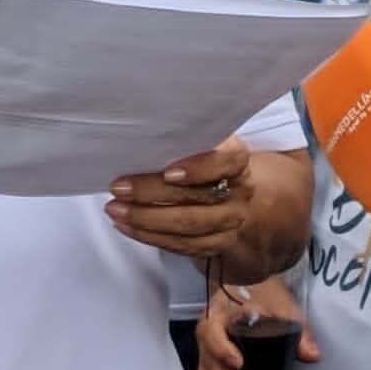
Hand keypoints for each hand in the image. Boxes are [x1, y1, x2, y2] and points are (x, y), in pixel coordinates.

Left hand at [110, 140, 301, 270]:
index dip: (199, 168)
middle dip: (153, 195)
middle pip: (197, 201)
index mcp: (240, 163)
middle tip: (120, 186)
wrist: (255, 205)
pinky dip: (150, 237)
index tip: (169, 171)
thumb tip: (147, 124)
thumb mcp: (216, 145)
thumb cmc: (219, 164)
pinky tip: (126, 226)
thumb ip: (194, 138)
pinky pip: (182, 246)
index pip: (228, 162)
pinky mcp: (216, 246)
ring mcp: (230, 225)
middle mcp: (239, 196)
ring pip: (187, 228)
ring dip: (146, 221)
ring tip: (115, 209)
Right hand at [195, 282, 312, 369]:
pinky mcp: (210, 369)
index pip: (214, 333)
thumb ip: (298, 330)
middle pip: (209, 363)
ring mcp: (207, 355)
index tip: (238, 363)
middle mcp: (208, 337)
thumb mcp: (282, 304)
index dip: (222, 348)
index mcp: (220, 317)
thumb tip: (312, 355)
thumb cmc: (262, 293)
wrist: (246, 284)